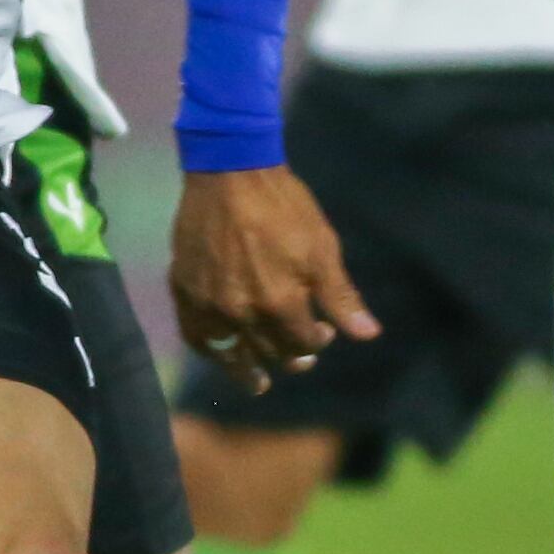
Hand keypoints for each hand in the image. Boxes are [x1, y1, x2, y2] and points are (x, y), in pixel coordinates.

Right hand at [170, 168, 376, 392]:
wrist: (230, 170)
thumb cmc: (284, 207)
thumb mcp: (322, 249)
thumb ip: (341, 297)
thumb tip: (369, 335)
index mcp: (280, 304)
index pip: (301, 344)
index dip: (317, 342)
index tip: (324, 332)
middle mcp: (241, 312)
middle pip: (268, 352)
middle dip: (289, 357)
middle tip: (300, 360)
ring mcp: (208, 304)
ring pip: (230, 353)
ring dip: (246, 370)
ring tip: (257, 382)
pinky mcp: (184, 290)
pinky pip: (195, 335)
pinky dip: (211, 349)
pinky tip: (221, 353)